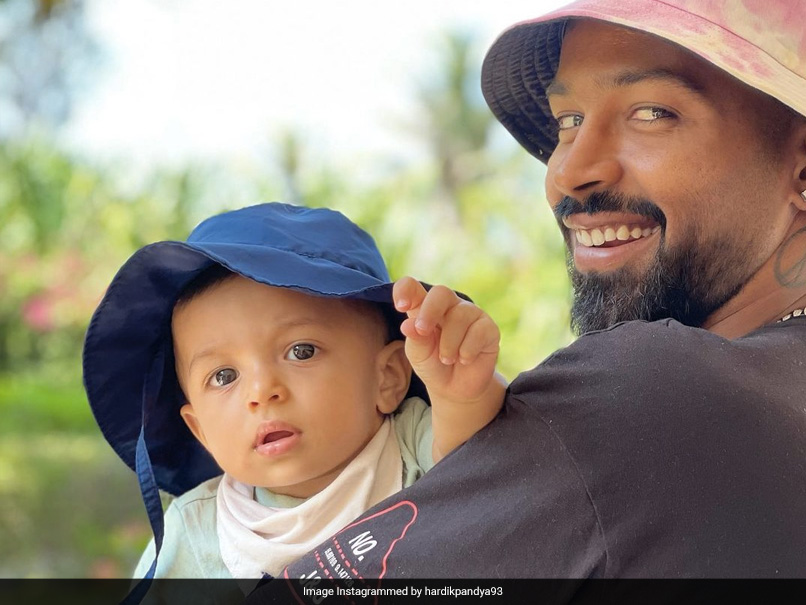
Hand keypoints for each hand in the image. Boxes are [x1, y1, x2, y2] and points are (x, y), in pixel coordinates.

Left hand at [393, 276, 499, 403]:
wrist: (456, 389)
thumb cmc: (433, 365)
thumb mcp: (419, 355)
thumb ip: (415, 340)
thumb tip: (408, 325)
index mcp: (424, 307)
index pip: (412, 287)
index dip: (405, 289)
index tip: (400, 307)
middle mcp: (448, 306)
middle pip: (441, 292)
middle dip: (430, 311)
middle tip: (422, 331)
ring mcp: (470, 315)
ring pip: (459, 315)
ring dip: (449, 343)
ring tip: (446, 359)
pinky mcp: (488, 328)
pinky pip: (479, 331)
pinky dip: (467, 350)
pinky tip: (464, 359)